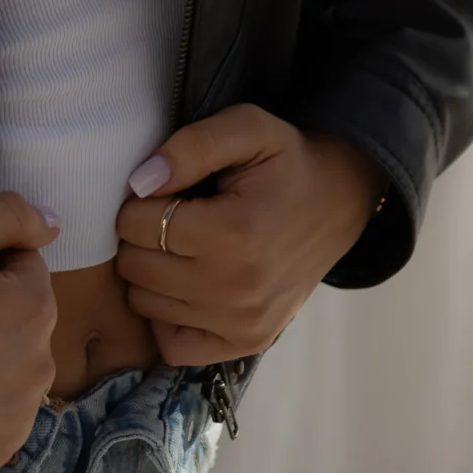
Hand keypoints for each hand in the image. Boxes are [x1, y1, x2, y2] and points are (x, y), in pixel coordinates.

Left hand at [114, 107, 383, 367]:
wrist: (337, 203)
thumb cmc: (285, 162)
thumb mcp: (248, 128)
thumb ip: (193, 145)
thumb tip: (140, 183)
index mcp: (235, 233)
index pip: (134, 224)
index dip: (138, 201)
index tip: (167, 191)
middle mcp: (238, 290)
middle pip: (134, 266)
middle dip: (141, 236)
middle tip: (174, 217)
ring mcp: (243, 324)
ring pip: (144, 304)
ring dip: (151, 273)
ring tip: (185, 247)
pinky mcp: (247, 343)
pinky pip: (172, 345)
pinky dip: (167, 316)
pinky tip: (187, 285)